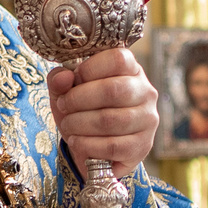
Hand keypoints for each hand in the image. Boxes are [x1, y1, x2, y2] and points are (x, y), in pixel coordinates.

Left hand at [49, 48, 158, 177]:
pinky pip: (111, 146)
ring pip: (109, 120)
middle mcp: (145, 92)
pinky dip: (87, 145)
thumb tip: (62, 77)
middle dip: (78, 99)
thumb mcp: (68, 90)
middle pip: (112, 90)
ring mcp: (147, 120)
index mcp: (132, 70)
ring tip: (68, 125)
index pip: (118, 59)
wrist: (97, 148)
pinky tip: (77, 141)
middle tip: (63, 105)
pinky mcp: (142, 146)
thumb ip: (61, 79)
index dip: (90, 68)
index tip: (73, 80)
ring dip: (79, 123)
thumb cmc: (85, 110)